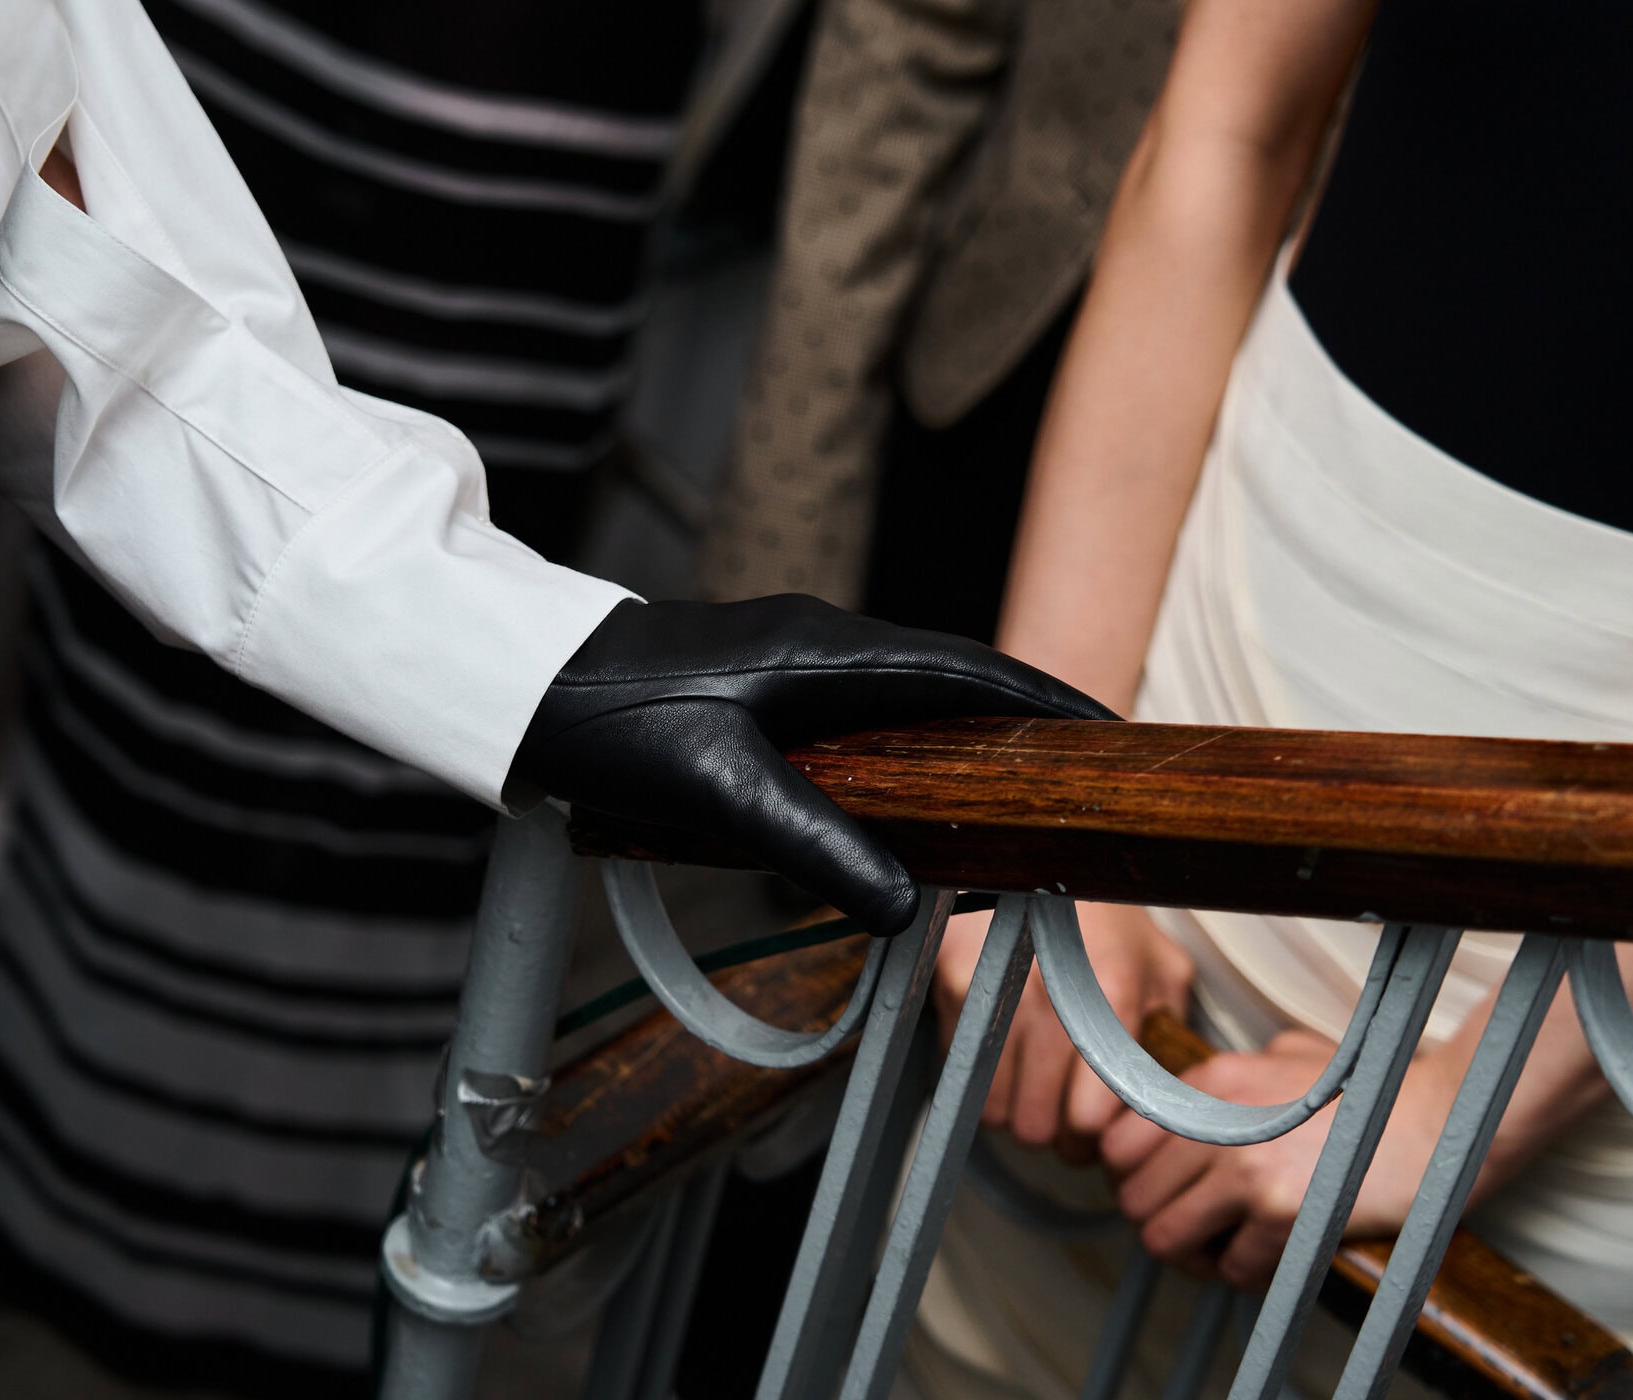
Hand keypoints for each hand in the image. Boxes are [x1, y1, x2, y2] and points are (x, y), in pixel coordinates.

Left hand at [511, 596, 1112, 934]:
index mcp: (829, 651)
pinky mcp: (763, 683)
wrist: (522, 683)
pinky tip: (906, 803)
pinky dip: (906, 753)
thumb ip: (818, 845)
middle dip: (1021, 726)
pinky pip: (863, 715)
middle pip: (952, 681)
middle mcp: (822, 642)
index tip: (1110, 736)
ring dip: (963, 741)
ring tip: (1012, 802)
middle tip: (1080, 780)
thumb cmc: (615, 721)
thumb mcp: (722, 792)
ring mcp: (792, 658)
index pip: (970, 672)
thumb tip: (912, 909)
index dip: (1046, 704)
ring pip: (907, 700)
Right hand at [934, 901, 1191, 1162]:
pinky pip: (961, 1073)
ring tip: (1036, 1086)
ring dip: (1017, 1110)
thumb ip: (1172, 1035)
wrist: (1039, 862)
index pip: (1090, 1112)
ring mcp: (996, 989)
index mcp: (1113, 989)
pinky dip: (983, 1077)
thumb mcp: (1161, 968)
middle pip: (1039, 1123)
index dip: (1093, 1135)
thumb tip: (1176, 1105)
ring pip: (996, 1109)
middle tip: (1065, 1116)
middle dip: (1055, 1133)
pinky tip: (1007, 1054)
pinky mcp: (953, 985)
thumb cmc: (1106, 922)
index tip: (1095, 1129)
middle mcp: (1050, 992)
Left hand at [1100, 1028, 1457, 1290]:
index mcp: (1210, 1084)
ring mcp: (1246, 1169)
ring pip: (1163, 1236)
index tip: (1161, 1191)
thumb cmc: (1372, 1086)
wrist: (1438, 1117)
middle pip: (1132, 1196)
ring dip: (1189, 1254)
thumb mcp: (1289, 1052)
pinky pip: (1229, 1266)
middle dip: (1157, 1220)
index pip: (1117, 1144)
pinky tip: (1267, 1260)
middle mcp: (1215, 1124)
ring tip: (1220, 1252)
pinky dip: (1241, 1274)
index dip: (1132, 1177)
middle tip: (1192, 1230)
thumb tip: (1205, 1097)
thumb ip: (1238, 1073)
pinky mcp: (1282, 1214)